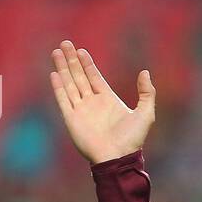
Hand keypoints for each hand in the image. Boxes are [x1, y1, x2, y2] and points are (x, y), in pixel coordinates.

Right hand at [50, 40, 154, 164]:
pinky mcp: (72, 119)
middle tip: (65, 43)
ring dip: (63, 68)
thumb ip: (146, 92)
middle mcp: (92, 103)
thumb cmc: (133, 138)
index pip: (94, 76)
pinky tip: (54, 74)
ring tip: (57, 52)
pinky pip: (63, 99)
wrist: (118, 157)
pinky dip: (59, 87)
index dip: (87, 63)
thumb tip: (145, 72)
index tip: (81, 50)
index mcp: (107, 99)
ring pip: (69, 84)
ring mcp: (81, 110)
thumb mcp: (145, 113)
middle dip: (72, 60)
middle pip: (79, 76)